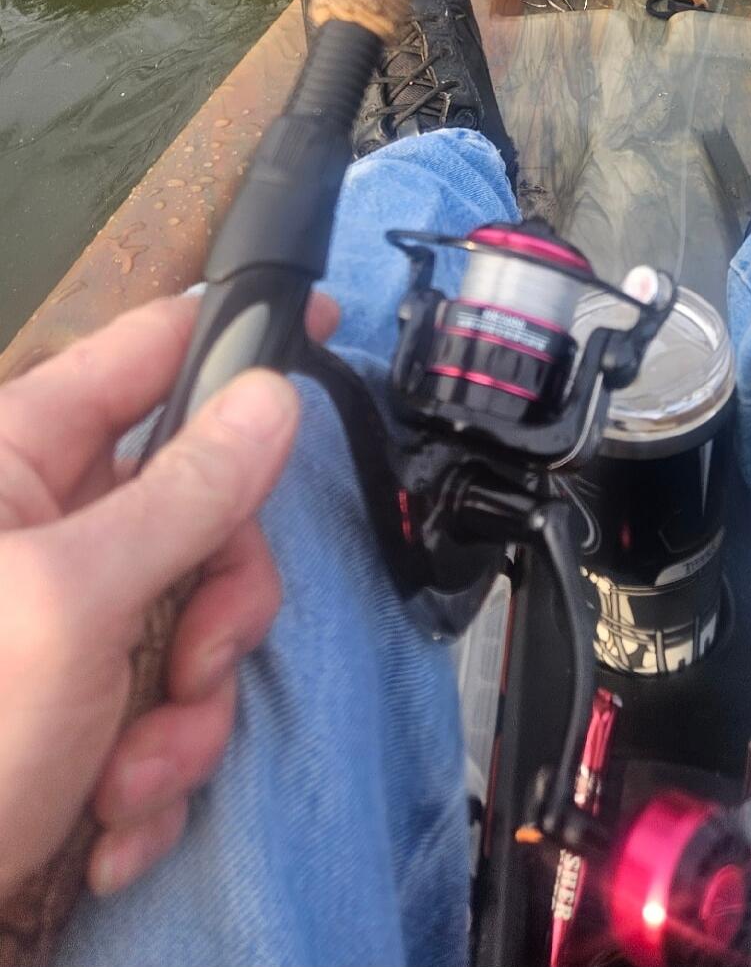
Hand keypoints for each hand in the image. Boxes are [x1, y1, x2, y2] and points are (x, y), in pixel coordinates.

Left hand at [0, 290, 336, 900]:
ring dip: (183, 719)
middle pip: (199, 509)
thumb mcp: (74, 603)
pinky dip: (152, 774)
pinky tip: (105, 823)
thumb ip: (183, 495)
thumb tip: (270, 398)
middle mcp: (42, 529)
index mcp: (17, 461)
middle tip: (197, 662)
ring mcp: (61, 622)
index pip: (147, 355)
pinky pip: (164, 705)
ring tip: (128, 780)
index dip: (235, 337)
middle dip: (216, 610)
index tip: (325, 321)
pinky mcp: (74, 707)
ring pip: (195, 622)